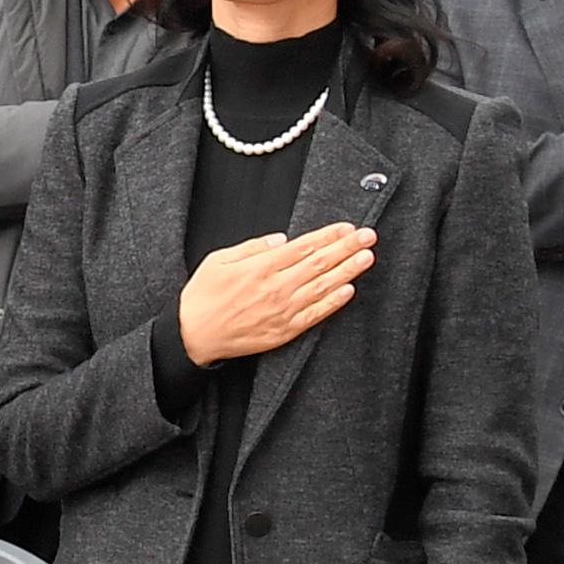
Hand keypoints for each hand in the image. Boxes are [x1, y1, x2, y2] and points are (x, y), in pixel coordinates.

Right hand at [177, 222, 374, 363]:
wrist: (194, 335)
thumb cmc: (203, 297)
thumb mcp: (218, 260)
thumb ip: (252, 247)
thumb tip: (282, 239)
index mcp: (260, 267)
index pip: (304, 247)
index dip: (328, 236)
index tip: (347, 227)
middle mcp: (275, 287)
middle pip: (319, 263)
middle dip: (347, 247)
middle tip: (368, 236)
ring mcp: (282, 311)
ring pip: (323, 287)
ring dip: (348, 271)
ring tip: (366, 258)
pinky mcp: (284, 331)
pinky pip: (315, 315)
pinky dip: (334, 302)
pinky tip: (348, 290)